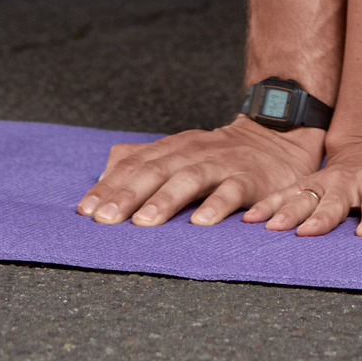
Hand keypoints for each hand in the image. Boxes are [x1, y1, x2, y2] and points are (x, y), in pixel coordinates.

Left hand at [74, 117, 320, 226]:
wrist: (276, 137)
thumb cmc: (219, 154)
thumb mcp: (177, 153)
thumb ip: (141, 162)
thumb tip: (102, 181)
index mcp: (171, 148)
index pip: (133, 165)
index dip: (108, 187)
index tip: (86, 211)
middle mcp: (191, 152)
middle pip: (154, 170)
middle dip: (127, 195)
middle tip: (105, 220)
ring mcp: (221, 164)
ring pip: (189, 178)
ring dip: (165, 200)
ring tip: (144, 222)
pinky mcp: (249, 178)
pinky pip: (232, 191)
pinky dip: (216, 206)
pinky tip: (201, 223)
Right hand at [251, 136, 361, 237]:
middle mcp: (346, 181)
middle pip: (333, 200)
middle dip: (321, 216)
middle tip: (306, 233)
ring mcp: (323, 182)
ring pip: (302, 196)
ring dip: (286, 211)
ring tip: (269, 227)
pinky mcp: (305, 186)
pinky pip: (282, 196)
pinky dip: (266, 207)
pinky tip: (250, 220)